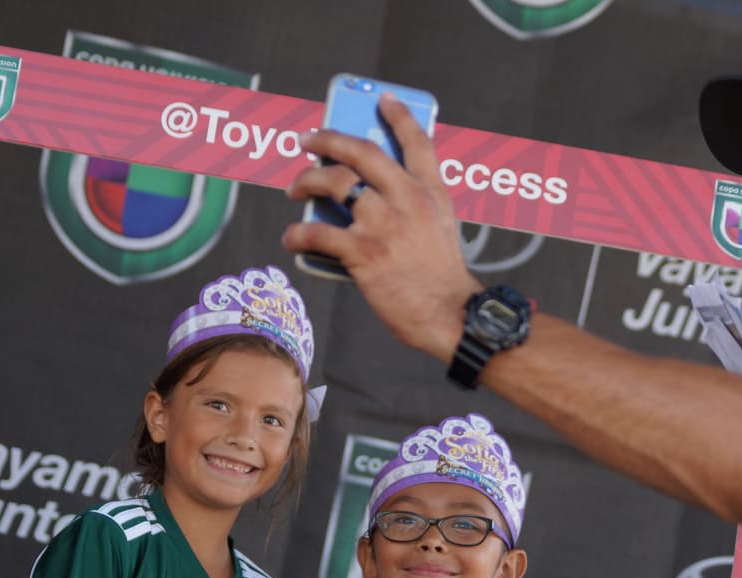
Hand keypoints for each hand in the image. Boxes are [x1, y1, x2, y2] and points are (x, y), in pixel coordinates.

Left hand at [282, 93, 478, 361]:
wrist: (450, 314)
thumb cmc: (442, 278)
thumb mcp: (440, 228)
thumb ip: (412, 206)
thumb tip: (364, 197)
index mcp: (430, 193)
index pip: (417, 142)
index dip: (399, 116)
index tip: (382, 99)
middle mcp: (407, 200)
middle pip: (362, 152)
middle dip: (329, 139)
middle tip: (308, 140)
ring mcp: (384, 225)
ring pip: (335, 184)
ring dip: (306, 182)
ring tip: (295, 190)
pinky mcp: (364, 253)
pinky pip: (319, 233)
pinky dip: (298, 234)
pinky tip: (291, 238)